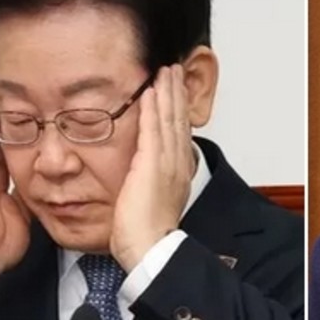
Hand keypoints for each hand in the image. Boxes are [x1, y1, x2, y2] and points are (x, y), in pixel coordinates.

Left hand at [111, 65, 194, 270]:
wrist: (149, 249)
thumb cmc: (145, 234)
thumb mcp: (150, 203)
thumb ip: (148, 184)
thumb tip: (140, 178)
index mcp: (178, 173)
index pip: (179, 133)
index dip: (178, 110)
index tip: (174, 91)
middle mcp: (177, 164)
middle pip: (178, 120)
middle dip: (176, 93)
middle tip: (173, 70)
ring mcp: (167, 163)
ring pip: (169, 119)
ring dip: (167, 93)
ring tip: (165, 71)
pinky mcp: (152, 165)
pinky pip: (153, 129)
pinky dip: (153, 109)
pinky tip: (150, 91)